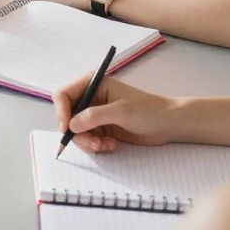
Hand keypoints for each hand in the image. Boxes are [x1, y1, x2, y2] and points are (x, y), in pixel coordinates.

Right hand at [52, 74, 179, 156]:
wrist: (168, 124)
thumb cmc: (148, 110)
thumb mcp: (120, 111)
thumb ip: (94, 116)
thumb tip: (71, 125)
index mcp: (93, 84)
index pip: (64, 94)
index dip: (61, 111)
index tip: (67, 128)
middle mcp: (91, 98)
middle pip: (67, 116)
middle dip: (77, 132)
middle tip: (92, 143)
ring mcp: (95, 114)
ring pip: (76, 131)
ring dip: (87, 142)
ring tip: (104, 145)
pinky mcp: (101, 128)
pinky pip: (87, 139)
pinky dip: (95, 145)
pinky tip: (110, 145)